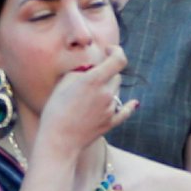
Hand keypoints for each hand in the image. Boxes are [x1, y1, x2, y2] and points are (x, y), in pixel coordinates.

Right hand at [37, 43, 134, 163]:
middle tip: (92, 76)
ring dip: (108, 88)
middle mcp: (107, 93)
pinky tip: (134, 103)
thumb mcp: (64, 83)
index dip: (115, 51)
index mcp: (94, 80)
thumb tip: (91, 69)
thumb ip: (82, 71)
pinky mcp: (111, 123)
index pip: (118, 59)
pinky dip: (128, 106)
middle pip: (115, 75)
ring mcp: (110, 109)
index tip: (108, 50)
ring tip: (90, 96)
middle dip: (106, 72)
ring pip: (116, 91)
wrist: (58, 140)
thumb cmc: (56, 110)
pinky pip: (124, 111)